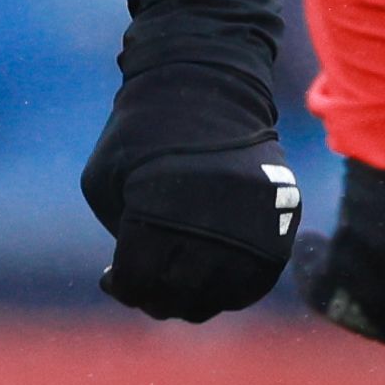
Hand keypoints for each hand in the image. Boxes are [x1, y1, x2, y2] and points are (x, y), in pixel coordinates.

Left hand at [80, 80, 299, 322]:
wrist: (206, 84)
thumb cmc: (143, 133)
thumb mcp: (105, 179)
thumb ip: (118, 234)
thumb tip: (134, 283)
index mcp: (156, 210)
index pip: (138, 280)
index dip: (121, 287)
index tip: (112, 280)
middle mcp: (207, 223)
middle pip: (178, 296)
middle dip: (153, 298)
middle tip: (145, 287)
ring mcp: (248, 224)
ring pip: (219, 297)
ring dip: (193, 300)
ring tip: (179, 285)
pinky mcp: (279, 221)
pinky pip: (256, 282)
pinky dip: (231, 290)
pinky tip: (210, 278)